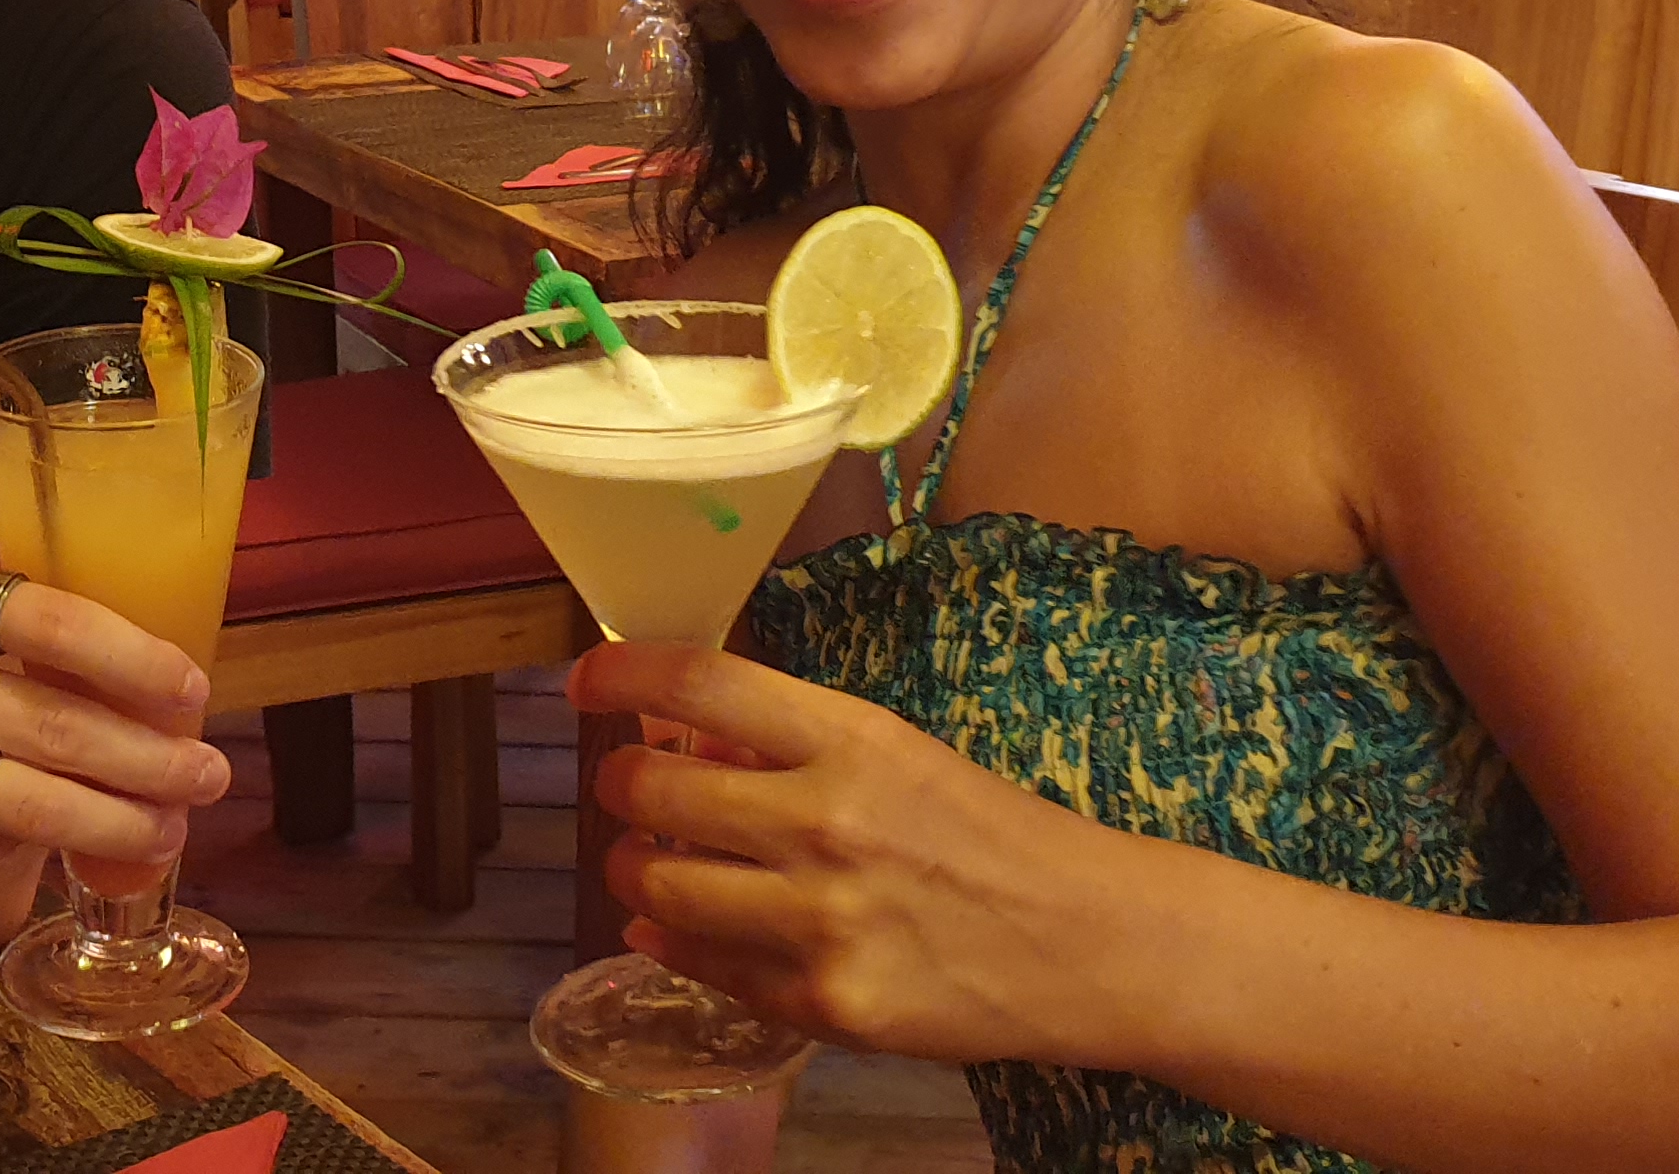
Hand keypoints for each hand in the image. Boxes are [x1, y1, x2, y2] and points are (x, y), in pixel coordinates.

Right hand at [0, 544, 226, 868]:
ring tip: (168, 824)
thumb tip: (136, 677)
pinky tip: (77, 838)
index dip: (138, 662)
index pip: (53, 622)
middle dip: (151, 761)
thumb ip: (1, 623)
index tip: (193, 689)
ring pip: (25, 803)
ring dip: (113, 821)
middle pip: (55, 728)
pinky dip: (36, 841)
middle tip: (209, 773)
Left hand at [572, 641, 1145, 1067]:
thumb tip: (685, 741)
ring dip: (633, 870)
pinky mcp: (827, 1005)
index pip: (704, 684)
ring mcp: (824, 921)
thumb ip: (799, 750)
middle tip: (625, 789)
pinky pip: (707, 969)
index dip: (624, 674)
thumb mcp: (905, 759)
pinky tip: (669, 930)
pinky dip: (674, 944)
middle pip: (656, 791)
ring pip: (663, 889)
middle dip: (620, 786)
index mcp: (856, 741)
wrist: (1092, 944)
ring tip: (644, 863)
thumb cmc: (998, 838)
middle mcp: (829, 824)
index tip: (586, 680)